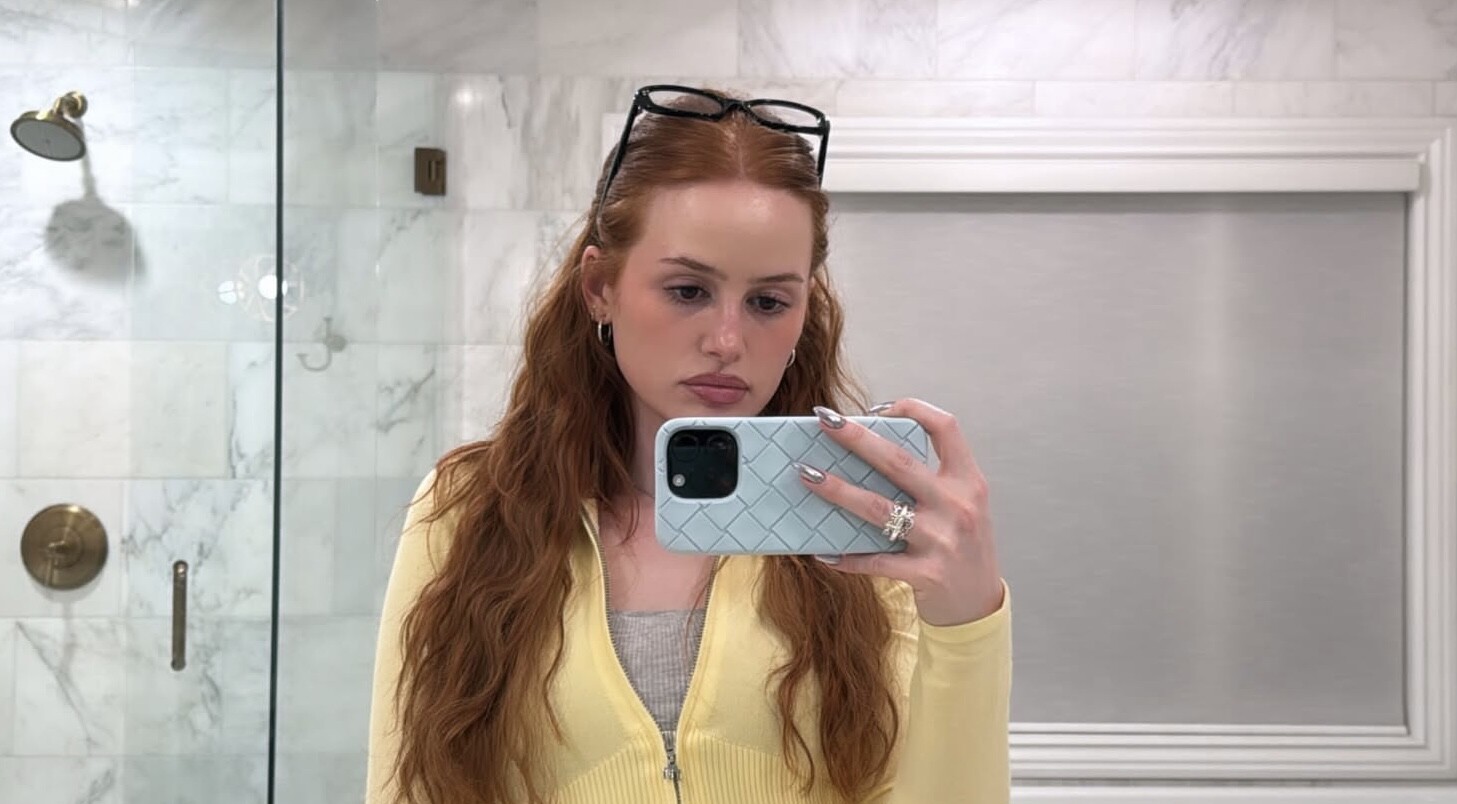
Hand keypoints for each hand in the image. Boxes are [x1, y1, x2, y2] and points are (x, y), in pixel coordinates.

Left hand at [800, 399, 1003, 626]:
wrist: (979, 605)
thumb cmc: (962, 547)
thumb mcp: (961, 506)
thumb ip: (931, 481)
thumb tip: (870, 453)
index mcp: (968, 482)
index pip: (946, 428)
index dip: (913, 409)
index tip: (878, 407)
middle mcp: (958, 506)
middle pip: (899, 462)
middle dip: (857, 438)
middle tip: (824, 420)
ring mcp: (942, 541)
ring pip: (879, 508)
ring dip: (838, 490)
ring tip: (807, 475)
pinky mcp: (926, 574)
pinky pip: (875, 561)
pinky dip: (847, 556)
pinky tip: (823, 552)